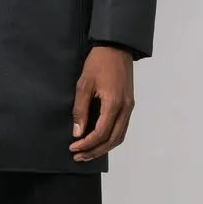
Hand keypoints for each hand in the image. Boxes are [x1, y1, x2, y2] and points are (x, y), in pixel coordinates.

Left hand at [69, 46, 134, 161]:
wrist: (116, 47)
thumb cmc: (98, 62)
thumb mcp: (83, 84)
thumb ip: (80, 110)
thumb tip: (77, 132)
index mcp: (114, 103)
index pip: (101, 133)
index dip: (86, 144)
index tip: (72, 148)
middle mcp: (125, 108)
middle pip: (112, 140)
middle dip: (94, 151)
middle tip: (78, 157)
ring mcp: (129, 107)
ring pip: (119, 136)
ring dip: (103, 148)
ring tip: (87, 153)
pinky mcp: (129, 104)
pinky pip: (122, 128)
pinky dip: (110, 138)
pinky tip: (98, 140)